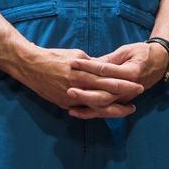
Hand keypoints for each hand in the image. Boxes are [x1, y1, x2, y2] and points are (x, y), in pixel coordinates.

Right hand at [12, 46, 144, 119]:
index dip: (124, 84)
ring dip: (114, 109)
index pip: (108, 80)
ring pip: (96, 107)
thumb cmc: (54, 56)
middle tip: (139, 95)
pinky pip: (84, 110)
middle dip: (123, 97)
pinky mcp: (64, 104)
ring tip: (127, 109)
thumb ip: (92, 64)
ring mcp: (70, 98)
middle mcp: (77, 88)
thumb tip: (104, 68)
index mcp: (81, 73)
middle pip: (105, 96)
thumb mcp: (76, 55)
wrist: (30, 66)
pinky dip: (97, 112)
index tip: (138, 84)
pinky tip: (108, 112)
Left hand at [69, 41, 168, 118]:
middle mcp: (128, 89)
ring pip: (104, 107)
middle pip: (104, 95)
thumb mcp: (127, 51)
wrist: (160, 63)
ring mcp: (125, 97)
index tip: (73, 62)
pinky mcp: (122, 101)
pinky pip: (105, 110)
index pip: (105, 71)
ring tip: (69, 106)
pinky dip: (91, 113)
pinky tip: (76, 112)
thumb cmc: (143, 53)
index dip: (88, 66)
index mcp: (131, 73)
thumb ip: (109, 59)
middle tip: (68, 90)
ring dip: (86, 108)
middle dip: (85, 94)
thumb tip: (90, 62)